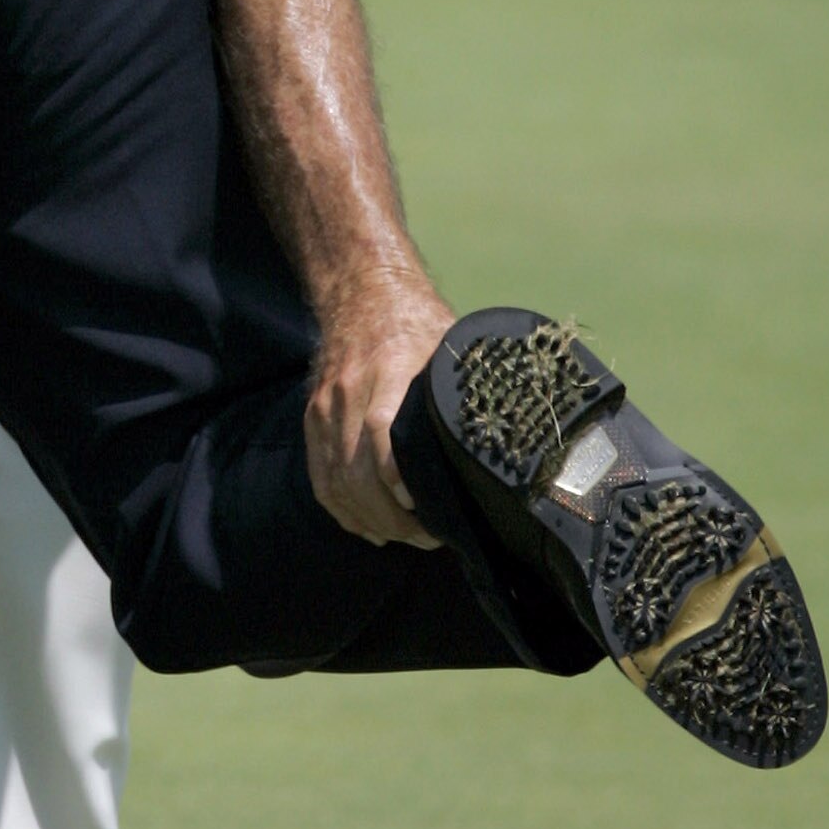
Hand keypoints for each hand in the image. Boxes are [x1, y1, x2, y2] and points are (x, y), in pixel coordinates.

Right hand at [303, 271, 458, 547]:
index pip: (381, 430)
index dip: (397, 477)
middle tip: (429, 537)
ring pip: (337, 480)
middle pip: (357, 469)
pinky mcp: (313, 417)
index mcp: (389, 370)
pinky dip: (342, 510)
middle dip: (392, 515)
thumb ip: (466, 390)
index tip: (426, 507)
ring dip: (371, 519)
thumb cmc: (418, 322)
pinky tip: (368, 527)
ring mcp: (325, 406)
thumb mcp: (450, 346)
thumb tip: (515, 433)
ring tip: (406, 537)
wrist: (361, 291)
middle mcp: (349, 391)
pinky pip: (320, 476)